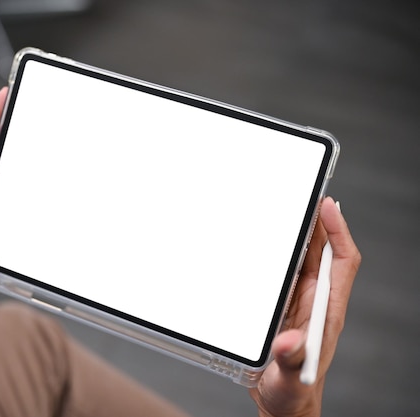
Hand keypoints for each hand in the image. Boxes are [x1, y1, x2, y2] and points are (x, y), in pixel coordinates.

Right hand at [249, 197, 360, 416]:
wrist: (282, 404)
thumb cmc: (291, 393)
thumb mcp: (290, 380)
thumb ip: (291, 360)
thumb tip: (288, 340)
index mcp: (325, 312)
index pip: (342, 263)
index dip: (339, 232)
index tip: (328, 205)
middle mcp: (315, 302)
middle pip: (323, 253)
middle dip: (319, 222)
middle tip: (306, 193)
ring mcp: (298, 303)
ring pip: (303, 259)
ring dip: (298, 234)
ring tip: (287, 207)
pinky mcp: (282, 307)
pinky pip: (284, 272)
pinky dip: (279, 253)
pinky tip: (266, 242)